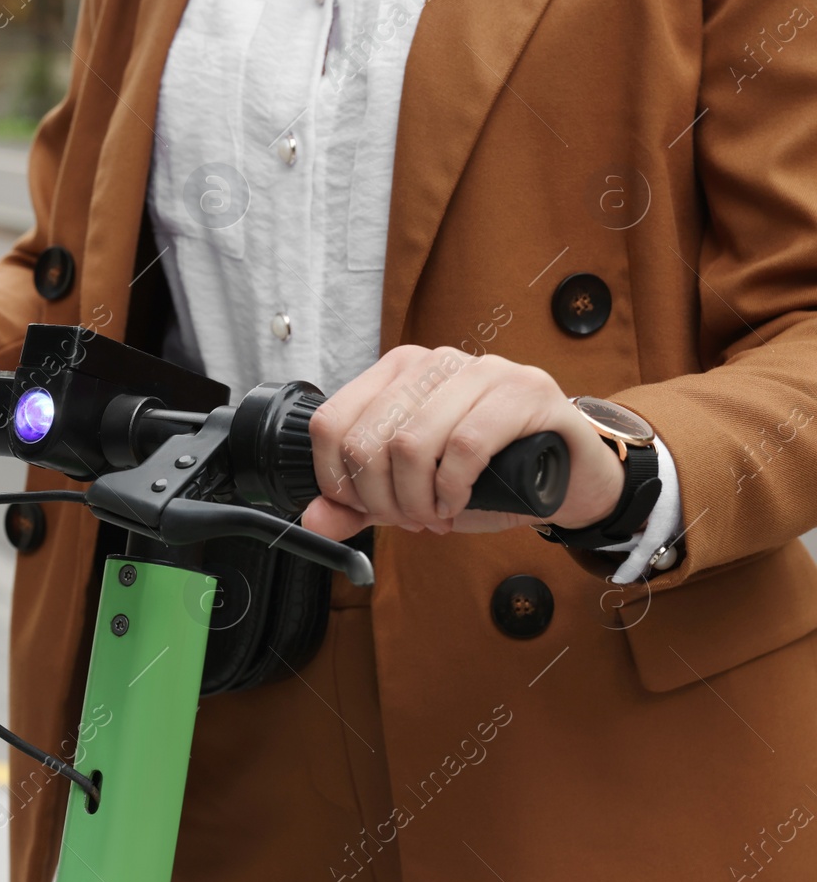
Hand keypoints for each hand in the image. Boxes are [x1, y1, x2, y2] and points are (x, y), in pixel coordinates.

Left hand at [300, 345, 624, 540]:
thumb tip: (313, 520)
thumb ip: (359, 504)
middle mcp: (434, 362)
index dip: (337, 480)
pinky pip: (466, 444)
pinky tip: (460, 504)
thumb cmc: (488, 476)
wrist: (569, 475)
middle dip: (382, 500)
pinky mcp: (526, 391)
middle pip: (368, 440)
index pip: (331, 423)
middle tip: (410, 519)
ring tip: (436, 515)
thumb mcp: (412, 492)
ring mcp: (482, 370)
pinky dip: (454, 489)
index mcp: (396, 373)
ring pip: (411, 443)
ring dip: (418, 500)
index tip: (365, 509)